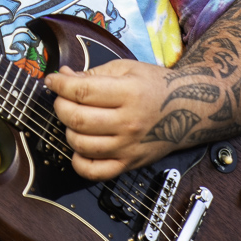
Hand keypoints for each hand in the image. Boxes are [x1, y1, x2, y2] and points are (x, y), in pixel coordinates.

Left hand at [44, 59, 176, 180]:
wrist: (189, 109)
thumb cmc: (156, 86)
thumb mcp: (127, 68)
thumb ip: (93, 73)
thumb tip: (63, 76)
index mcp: (129, 93)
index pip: (82, 91)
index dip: (60, 84)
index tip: (52, 80)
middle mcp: (128, 122)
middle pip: (77, 118)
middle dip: (60, 106)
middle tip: (62, 98)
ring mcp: (128, 146)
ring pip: (81, 144)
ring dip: (68, 130)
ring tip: (74, 120)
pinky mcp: (128, 163)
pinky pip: (95, 172)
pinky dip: (79, 162)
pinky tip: (80, 147)